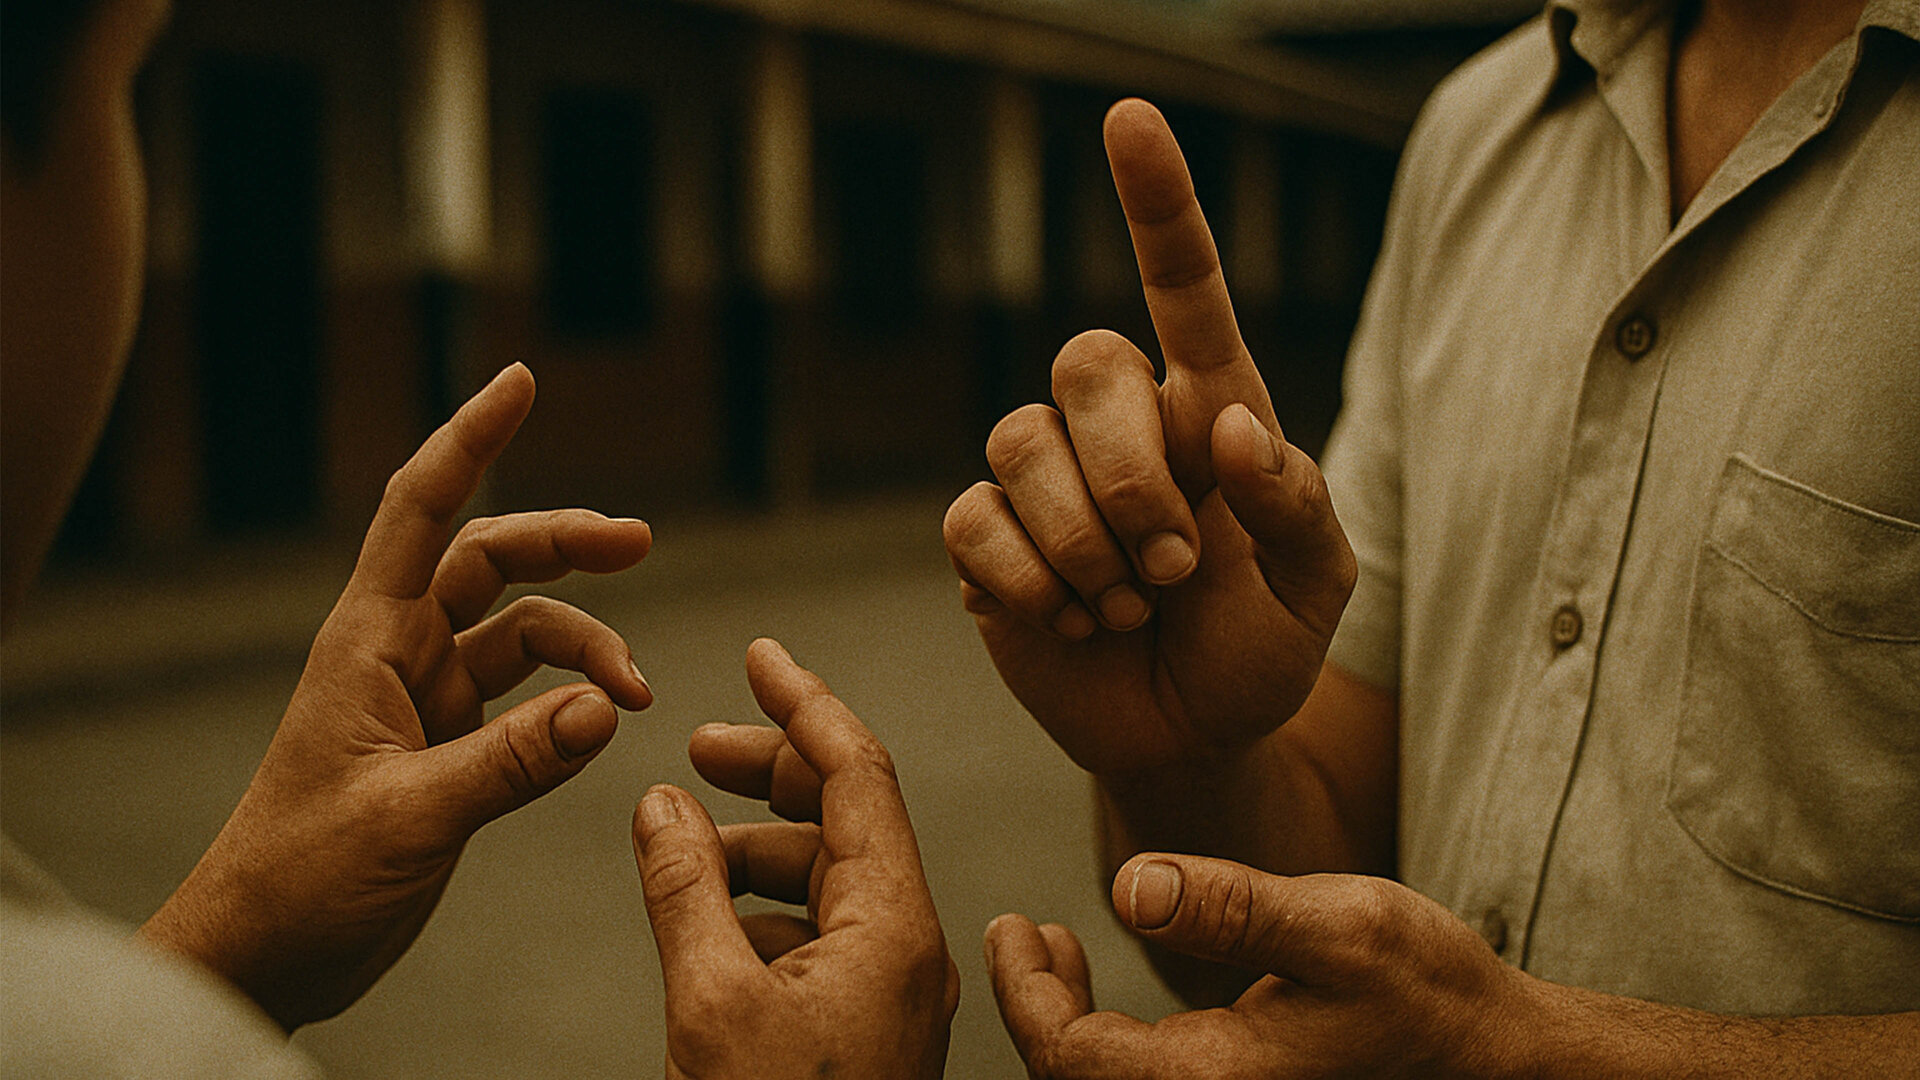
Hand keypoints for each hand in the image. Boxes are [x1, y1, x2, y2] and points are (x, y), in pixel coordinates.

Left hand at [139, 363, 653, 1028]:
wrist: (269, 951)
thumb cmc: (301, 877)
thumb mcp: (408, 817)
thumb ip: (512, 763)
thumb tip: (606, 708)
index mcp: (367, 642)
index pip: (421, 509)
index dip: (470, 437)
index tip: (521, 379)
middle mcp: (399, 653)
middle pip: (493, 560)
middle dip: (566, 543)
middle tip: (639, 543)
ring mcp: (427, 698)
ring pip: (523, 631)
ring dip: (586, 644)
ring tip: (636, 689)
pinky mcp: (451, 746)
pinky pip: (529, 698)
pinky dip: (572, 703)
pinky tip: (602, 725)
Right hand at [635, 638, 957, 1079]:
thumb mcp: (711, 1002)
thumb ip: (685, 888)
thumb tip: (660, 803)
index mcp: (895, 925)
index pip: (859, 772)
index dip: (805, 702)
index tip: (760, 653)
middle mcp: (907, 945)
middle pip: (847, 814)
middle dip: (771, 771)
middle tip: (695, 746)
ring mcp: (890, 986)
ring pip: (827, 874)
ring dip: (754, 842)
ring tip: (683, 839)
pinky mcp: (863, 1022)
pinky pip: (818, 930)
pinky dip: (759, 904)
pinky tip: (706, 910)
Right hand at [943, 98, 1354, 775]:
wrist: (1186, 740)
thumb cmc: (1259, 652)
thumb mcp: (1315, 591)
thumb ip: (1296, 507)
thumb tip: (1227, 426)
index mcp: (1211, 412)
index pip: (1183, 287)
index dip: (1155, 201)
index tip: (1129, 116)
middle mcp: (1120, 427)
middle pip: (1084, 361)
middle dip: (1127, 475)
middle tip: (1173, 568)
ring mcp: (1045, 481)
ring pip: (1016, 439)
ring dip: (1080, 540)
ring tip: (1125, 605)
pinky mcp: (987, 542)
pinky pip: (972, 520)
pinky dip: (1025, 580)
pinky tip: (1069, 620)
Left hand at [988, 854, 1533, 1077]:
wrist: (1491, 1051)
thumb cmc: (1426, 988)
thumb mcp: (1339, 927)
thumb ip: (1233, 908)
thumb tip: (1131, 886)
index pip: (1070, 1056)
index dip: (1022, 992)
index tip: (1008, 926)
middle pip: (1073, 1078)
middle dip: (1032, 1006)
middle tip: (1014, 932)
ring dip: (1063, 1019)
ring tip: (1051, 947)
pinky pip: (1137, 1077)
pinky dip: (1101, 1034)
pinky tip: (1102, 981)